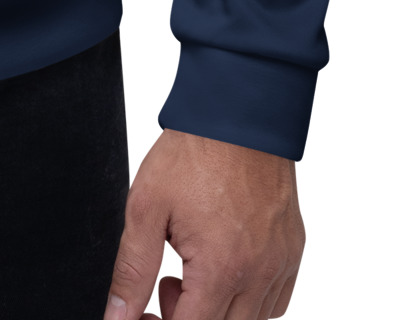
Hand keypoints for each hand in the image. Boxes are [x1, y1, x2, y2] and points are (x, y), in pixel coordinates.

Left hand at [104, 128, 303, 319]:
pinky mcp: (293, 251)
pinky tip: (225, 269)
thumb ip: (132, 270)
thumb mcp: (146, 208)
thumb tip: (117, 317)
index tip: (145, 310)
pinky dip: (250, 300)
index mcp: (221, 268)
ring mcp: (281, 264)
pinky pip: (276, 301)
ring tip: (194, 270)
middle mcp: (259, 274)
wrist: (237, 113)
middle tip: (166, 283)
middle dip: (187, 317)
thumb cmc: (193, 153)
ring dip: (219, 311)